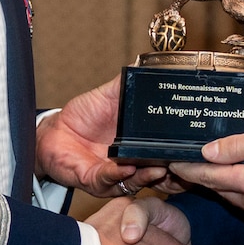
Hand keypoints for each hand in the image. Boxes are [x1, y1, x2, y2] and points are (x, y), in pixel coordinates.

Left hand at [36, 76, 172, 197]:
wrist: (53, 132)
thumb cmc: (83, 116)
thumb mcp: (108, 96)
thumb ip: (126, 84)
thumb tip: (144, 64)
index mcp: (138, 142)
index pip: (164, 151)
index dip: (178, 152)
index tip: (190, 144)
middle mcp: (131, 162)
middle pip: (157, 171)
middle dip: (168, 168)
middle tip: (178, 160)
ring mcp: (114, 174)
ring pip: (136, 181)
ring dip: (147, 175)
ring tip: (158, 168)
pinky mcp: (95, 180)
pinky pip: (108, 180)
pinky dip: (118, 174)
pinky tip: (126, 167)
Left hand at [169, 124, 243, 224]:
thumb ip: (236, 145)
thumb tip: (207, 152)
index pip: (208, 176)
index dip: (188, 170)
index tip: (173, 164)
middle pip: (219, 190)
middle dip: (204, 178)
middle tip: (189, 165)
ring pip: (235, 199)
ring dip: (225, 186)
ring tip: (216, 170)